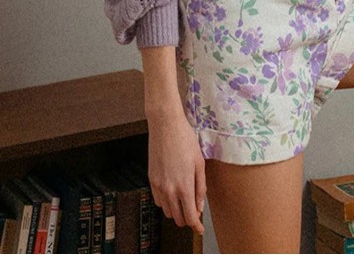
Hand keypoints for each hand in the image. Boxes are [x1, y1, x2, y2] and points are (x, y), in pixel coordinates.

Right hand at [147, 109, 205, 234]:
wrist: (165, 126)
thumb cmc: (185, 140)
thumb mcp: (199, 163)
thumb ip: (200, 187)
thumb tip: (199, 206)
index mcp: (184, 186)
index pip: (190, 217)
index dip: (196, 226)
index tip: (200, 229)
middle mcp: (169, 190)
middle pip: (178, 218)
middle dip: (187, 218)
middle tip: (195, 211)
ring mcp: (158, 186)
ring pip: (167, 212)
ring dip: (177, 210)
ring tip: (185, 199)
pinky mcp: (151, 180)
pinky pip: (158, 201)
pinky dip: (166, 202)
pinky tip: (173, 192)